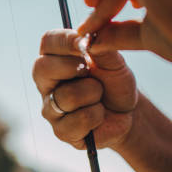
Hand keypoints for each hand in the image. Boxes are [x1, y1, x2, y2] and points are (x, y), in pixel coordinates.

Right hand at [32, 29, 136, 149]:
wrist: (128, 114)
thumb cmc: (115, 84)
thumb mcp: (115, 62)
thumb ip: (102, 49)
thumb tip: (88, 40)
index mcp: (54, 59)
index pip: (47, 42)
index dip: (64, 41)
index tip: (84, 44)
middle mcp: (46, 84)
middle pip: (43, 68)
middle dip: (74, 68)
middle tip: (91, 72)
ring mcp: (50, 109)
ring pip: (67, 95)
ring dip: (94, 94)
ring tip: (99, 97)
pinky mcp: (61, 131)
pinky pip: (80, 119)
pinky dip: (97, 115)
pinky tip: (98, 115)